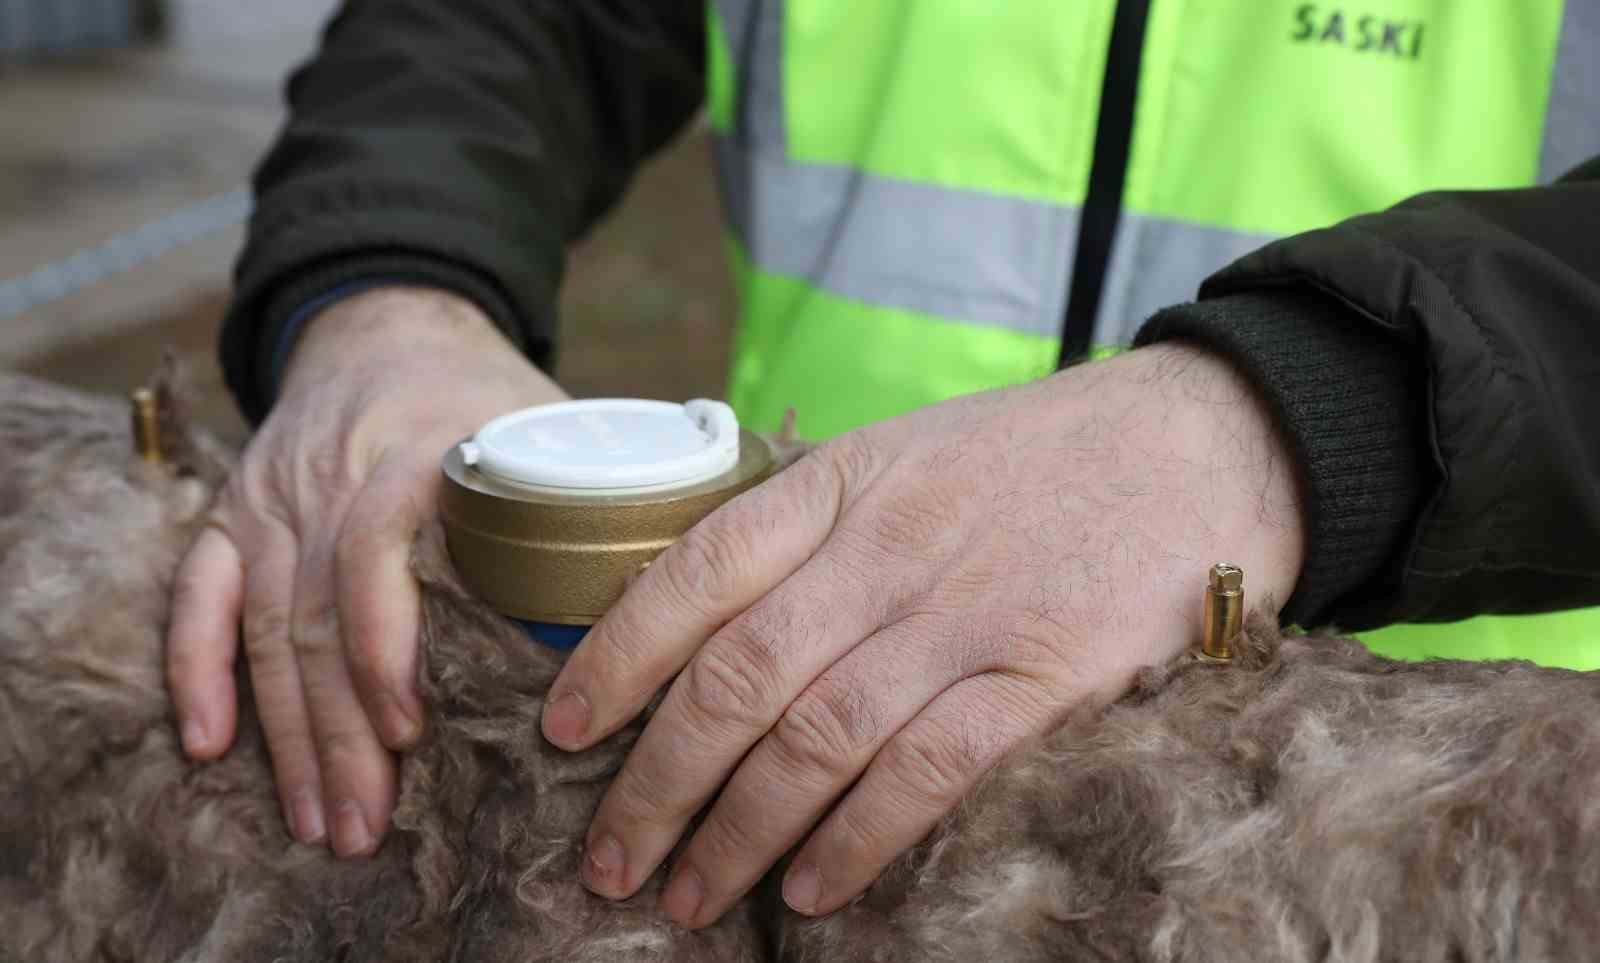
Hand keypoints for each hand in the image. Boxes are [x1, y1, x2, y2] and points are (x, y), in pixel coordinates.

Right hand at [167, 286, 567, 854]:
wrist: (389, 321)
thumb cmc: (482, 392)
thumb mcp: (543, 425)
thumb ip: (585, 503)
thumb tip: (660, 606)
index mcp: (414, 453)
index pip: (375, 552)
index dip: (386, 647)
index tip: (412, 730)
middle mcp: (330, 477)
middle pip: (318, 616)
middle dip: (340, 734)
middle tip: (367, 825)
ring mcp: (273, 496)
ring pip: (266, 626)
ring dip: (286, 733)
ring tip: (317, 818)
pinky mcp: (235, 512)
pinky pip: (200, 594)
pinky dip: (198, 668)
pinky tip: (209, 742)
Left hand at [541, 341, 1305, 925]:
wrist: (1206, 437)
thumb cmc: (1043, 456)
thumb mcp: (909, 452)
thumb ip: (819, 527)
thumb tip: (715, 617)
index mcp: (842, 483)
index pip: (695, 572)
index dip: (614, 658)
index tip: (563, 732)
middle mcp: (888, 548)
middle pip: (736, 678)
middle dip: (655, 781)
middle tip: (607, 858)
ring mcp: (964, 614)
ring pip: (815, 738)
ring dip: (737, 831)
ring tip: (688, 895)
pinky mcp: (1044, 676)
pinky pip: (925, 772)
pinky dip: (856, 839)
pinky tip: (812, 890)